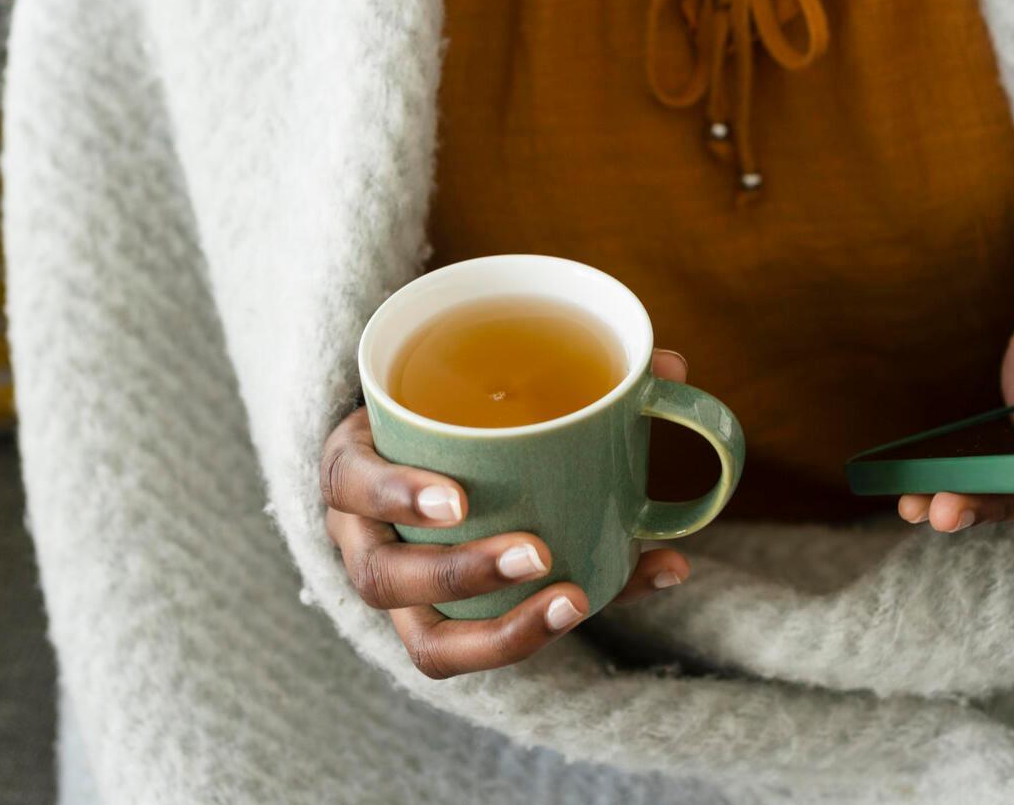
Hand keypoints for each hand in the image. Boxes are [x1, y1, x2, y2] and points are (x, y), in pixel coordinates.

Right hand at [320, 350, 692, 677]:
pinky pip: (491, 646)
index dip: (396, 494)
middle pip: (384, 579)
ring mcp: (401, 597)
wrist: (421, 462)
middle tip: (538, 552)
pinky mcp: (445, 625)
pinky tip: (631, 585)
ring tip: (578, 598)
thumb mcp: (464, 385)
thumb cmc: (446, 418)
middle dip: (463, 573)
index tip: (461, 500)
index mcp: (355, 466)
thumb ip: (554, 368)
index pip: (349, 482)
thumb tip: (664, 366)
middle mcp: (363, 540)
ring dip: (506, 631)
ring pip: (429, 640)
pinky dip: (562, 623)